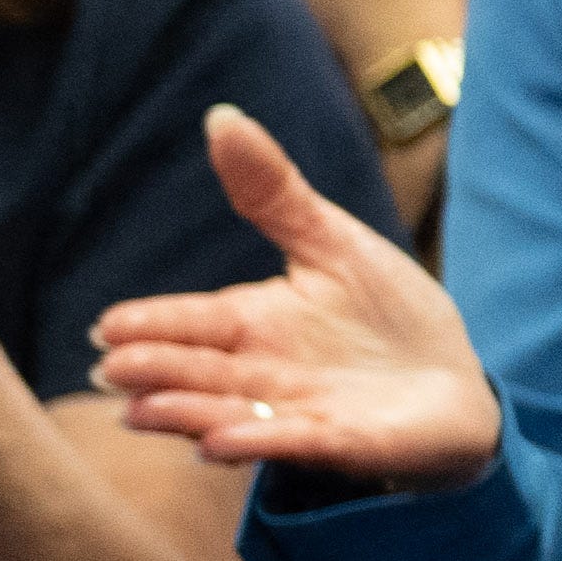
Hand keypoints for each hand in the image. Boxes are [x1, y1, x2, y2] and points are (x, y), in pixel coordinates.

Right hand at [98, 102, 508, 486]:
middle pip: (198, 370)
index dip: (151, 323)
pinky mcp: (341, 442)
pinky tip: (220, 444)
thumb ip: (274, 194)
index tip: (106, 326)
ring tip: (140, 412)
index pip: (194, 321)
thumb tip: (221, 116)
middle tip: (110, 368)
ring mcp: (296, 411)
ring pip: (228, 412)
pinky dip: (258, 442)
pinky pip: (292, 443)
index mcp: (255, 322)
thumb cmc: (387, 314)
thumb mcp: (333, 243)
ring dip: (185, 413)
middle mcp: (263, 371)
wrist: (455, 384)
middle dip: (154, 371)